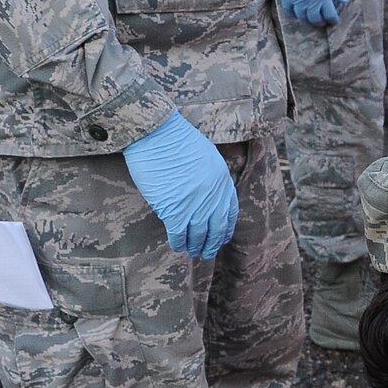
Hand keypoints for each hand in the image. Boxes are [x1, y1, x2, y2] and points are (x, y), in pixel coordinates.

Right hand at [123, 111, 239, 259]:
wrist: (157, 134)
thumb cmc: (176, 139)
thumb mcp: (207, 156)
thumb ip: (210, 177)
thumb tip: (205, 194)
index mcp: (223, 181)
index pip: (230, 211)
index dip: (226, 227)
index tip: (222, 237)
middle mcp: (213, 196)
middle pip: (216, 227)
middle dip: (212, 242)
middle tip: (207, 253)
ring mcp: (195, 204)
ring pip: (199, 233)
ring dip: (196, 245)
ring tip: (192, 252)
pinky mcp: (175, 210)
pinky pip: (179, 233)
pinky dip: (178, 242)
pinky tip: (177, 246)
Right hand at [276, 0, 347, 26]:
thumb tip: (344, 1)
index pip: (329, 14)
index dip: (333, 19)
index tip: (334, 20)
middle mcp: (308, 0)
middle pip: (315, 19)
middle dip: (321, 21)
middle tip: (324, 20)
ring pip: (302, 17)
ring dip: (308, 18)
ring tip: (312, 16)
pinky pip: (289, 11)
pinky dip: (295, 14)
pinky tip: (299, 11)